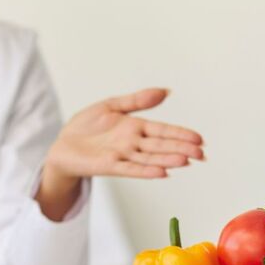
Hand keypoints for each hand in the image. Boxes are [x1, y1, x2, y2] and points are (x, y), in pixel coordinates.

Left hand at [36, 88, 203, 219]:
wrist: (62, 145)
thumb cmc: (85, 127)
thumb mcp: (111, 106)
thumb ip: (137, 101)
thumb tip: (165, 91)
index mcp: (135, 128)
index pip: (163, 130)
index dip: (181, 134)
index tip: (199, 139)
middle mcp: (132, 143)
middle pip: (161, 145)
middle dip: (181, 149)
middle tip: (202, 153)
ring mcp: (122, 155)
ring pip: (150, 158)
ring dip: (168, 160)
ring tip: (186, 161)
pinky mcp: (108, 166)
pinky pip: (130, 168)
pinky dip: (145, 171)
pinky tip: (161, 172)